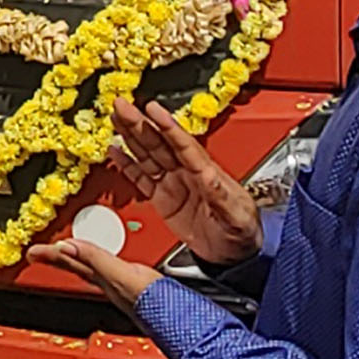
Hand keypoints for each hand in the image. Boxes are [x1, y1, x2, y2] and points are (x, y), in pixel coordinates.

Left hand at [26, 238, 163, 316]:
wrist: (183, 322)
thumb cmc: (155, 306)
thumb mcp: (122, 277)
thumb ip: (96, 260)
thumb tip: (66, 246)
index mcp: (104, 279)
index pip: (71, 262)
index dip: (52, 255)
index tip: (32, 252)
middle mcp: (110, 284)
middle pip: (77, 266)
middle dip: (60, 257)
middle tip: (40, 252)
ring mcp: (123, 287)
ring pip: (93, 268)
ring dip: (78, 259)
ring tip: (64, 253)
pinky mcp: (138, 287)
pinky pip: (110, 271)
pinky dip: (101, 263)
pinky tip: (103, 263)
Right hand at [107, 98, 262, 266]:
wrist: (235, 254)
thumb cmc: (242, 233)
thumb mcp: (237, 216)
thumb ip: (221, 197)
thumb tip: (210, 177)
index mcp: (206, 174)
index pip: (182, 144)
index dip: (166, 126)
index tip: (152, 109)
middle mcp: (187, 174)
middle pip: (159, 143)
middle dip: (139, 122)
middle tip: (122, 104)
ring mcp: (174, 185)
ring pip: (147, 154)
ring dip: (131, 135)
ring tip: (116, 117)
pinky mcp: (163, 199)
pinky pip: (141, 178)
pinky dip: (127, 164)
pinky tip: (116, 150)